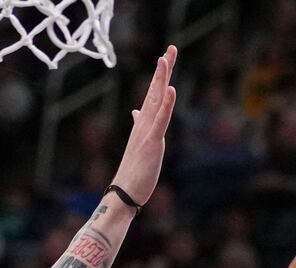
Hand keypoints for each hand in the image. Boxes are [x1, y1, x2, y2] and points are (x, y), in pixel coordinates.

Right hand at [109, 45, 178, 207]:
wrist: (124, 191)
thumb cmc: (134, 171)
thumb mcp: (141, 143)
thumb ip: (141, 125)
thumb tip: (137, 112)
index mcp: (143, 123)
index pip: (154, 94)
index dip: (160, 75)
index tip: (166, 57)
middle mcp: (144, 123)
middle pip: (155, 90)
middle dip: (163, 69)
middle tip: (170, 49)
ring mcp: (147, 131)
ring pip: (156, 100)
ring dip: (161, 79)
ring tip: (165, 59)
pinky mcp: (152, 142)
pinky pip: (160, 120)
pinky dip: (166, 104)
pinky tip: (170, 90)